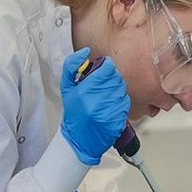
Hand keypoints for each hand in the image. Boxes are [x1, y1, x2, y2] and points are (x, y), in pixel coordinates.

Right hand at [59, 49, 129, 163]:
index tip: (102, 73)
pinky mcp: (118, 120)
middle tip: (102, 88)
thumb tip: (85, 51)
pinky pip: (125, 104)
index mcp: (85, 90)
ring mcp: (109, 111)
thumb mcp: (66, 88)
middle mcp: (97, 101)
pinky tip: (110, 108)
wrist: (79, 140)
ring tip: (105, 99)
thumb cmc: (74, 114)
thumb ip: (72, 66)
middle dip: (111, 80)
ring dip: (115, 92)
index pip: (108, 68)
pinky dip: (119, 104)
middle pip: (116, 78)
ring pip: (122, 90)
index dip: (106, 68)